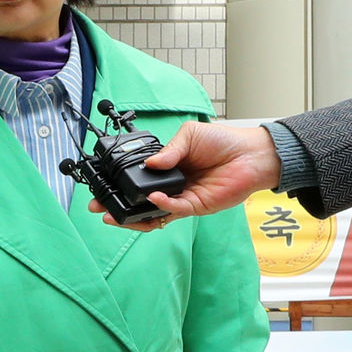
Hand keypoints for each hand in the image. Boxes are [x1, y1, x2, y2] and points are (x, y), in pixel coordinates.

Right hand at [89, 123, 281, 230]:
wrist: (251, 153)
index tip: (102, 185)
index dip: (120, 185)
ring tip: (117, 214)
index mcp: (168, 168)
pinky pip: (175, 210)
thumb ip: (168, 149)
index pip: (138, 180)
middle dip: (118, 208)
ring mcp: (183, 198)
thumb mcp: (189, 135)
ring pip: (154, 213)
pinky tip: (155, 198)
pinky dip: (163, 205)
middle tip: (100, 207)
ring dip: (135, 216)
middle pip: (140, 202)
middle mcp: (172, 186)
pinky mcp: (197, 206)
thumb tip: (149, 163)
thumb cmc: (224, 141)